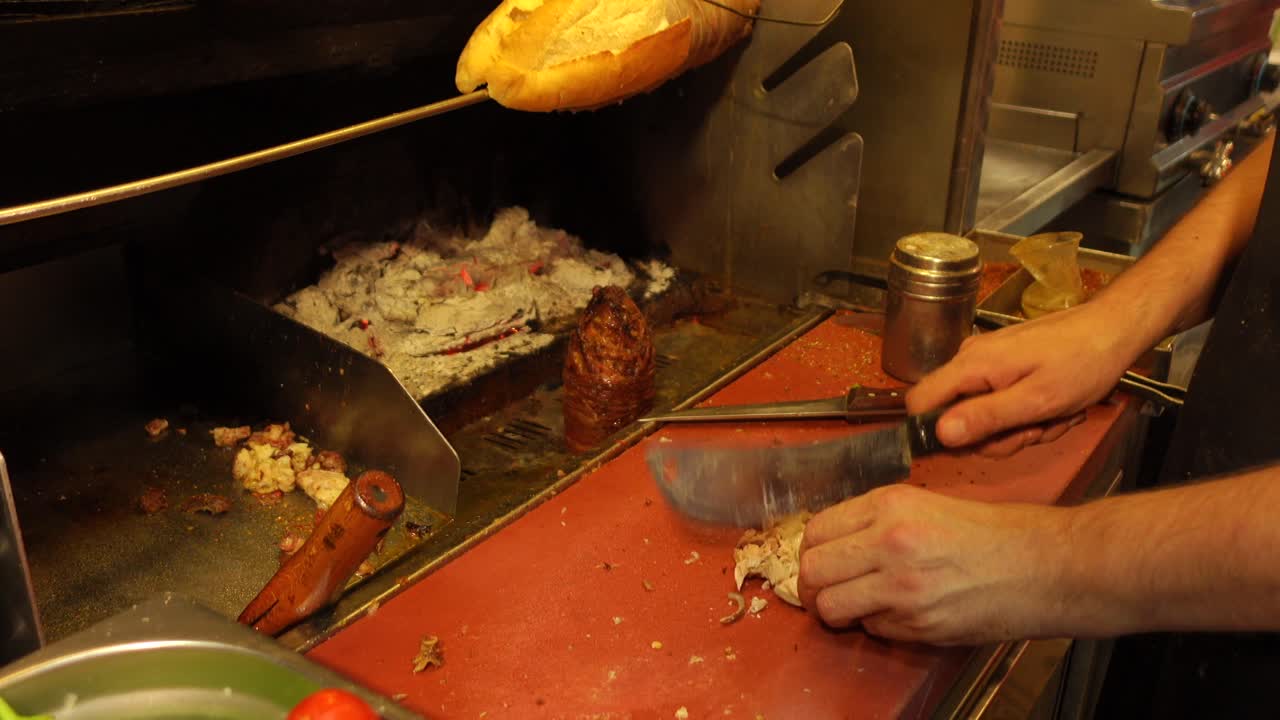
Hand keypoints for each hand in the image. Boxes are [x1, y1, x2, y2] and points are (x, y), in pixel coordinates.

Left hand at [797, 484, 1067, 645]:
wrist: (1044, 566)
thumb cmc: (996, 533)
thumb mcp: (928, 504)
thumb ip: (879, 519)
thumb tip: (839, 540)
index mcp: (889, 505)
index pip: (816, 529)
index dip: (813, 547)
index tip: (820, 556)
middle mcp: (888, 542)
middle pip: (812, 569)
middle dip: (813, 583)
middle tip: (825, 587)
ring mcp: (901, 587)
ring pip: (831, 606)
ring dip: (835, 610)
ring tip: (851, 607)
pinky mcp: (917, 624)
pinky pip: (872, 628)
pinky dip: (875, 625)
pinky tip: (897, 613)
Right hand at [908, 301, 1138, 450]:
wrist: (1112, 331)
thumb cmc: (1082, 361)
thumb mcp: (1037, 400)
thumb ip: (986, 417)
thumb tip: (940, 435)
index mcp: (970, 365)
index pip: (919, 403)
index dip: (936, 432)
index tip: (978, 444)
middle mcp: (969, 360)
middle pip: (952, 417)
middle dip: (995, 436)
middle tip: (1034, 431)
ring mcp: (985, 363)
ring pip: (980, 415)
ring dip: (1016, 429)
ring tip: (1052, 418)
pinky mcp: (1001, 366)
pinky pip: (997, 403)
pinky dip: (1023, 414)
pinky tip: (1051, 409)